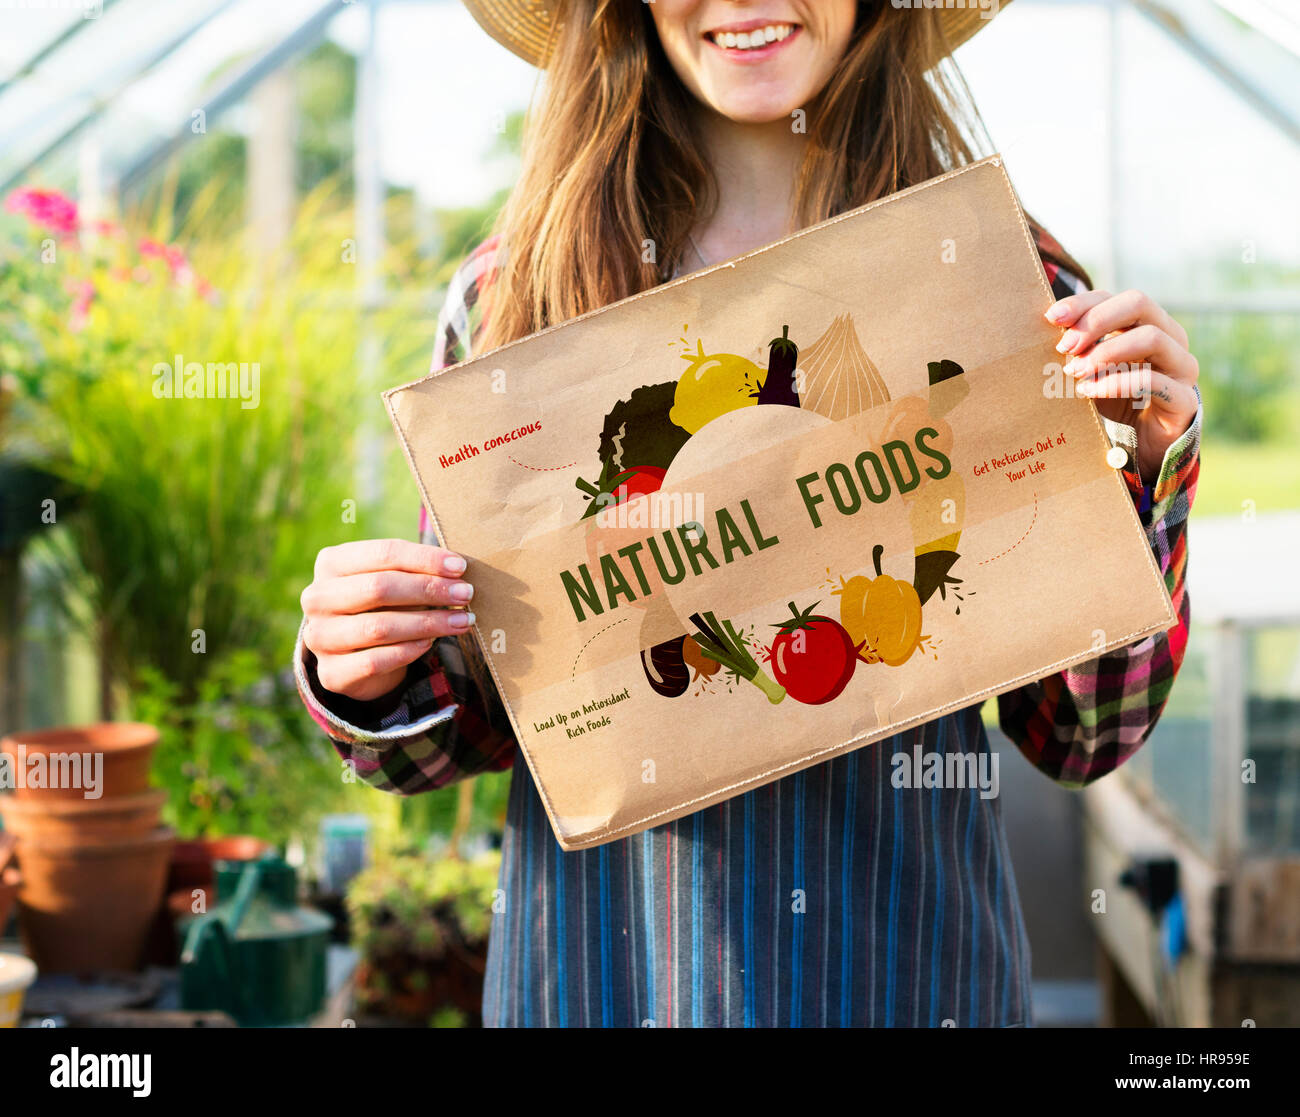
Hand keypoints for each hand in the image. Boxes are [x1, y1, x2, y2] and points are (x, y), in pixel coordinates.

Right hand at [300, 539, 473, 701]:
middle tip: (465, 594)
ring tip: (461, 621)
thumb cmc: (381, 605)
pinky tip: (431, 643)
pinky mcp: (331, 673)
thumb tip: (457, 570)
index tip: (460, 567)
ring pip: (379, 627)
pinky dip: (409, 651)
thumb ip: (415, 570)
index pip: (383, 553)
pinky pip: (375, 661)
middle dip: (429, 589)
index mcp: (331, 563)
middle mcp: (317, 597)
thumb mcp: (393, 579)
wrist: (355, 654)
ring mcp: (319, 636)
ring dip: (428, 623)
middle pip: (379, 587)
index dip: (425, 559)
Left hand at [1046, 289, 1198, 482]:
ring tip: (1074, 371)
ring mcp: (1182, 367)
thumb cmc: (1116, 402)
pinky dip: (1115, 383)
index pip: (1118, 297)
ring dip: (1105, 351)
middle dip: (1096, 321)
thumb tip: (1047, 327)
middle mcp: (1172, 338)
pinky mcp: (1184, 399)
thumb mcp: (1094, 370)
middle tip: (1065, 346)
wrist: (1145, 447)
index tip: (1052, 317)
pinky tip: (1088, 391)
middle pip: (1139, 303)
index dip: (1084, 303)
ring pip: (1150, 337)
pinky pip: (1151, 380)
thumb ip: (1079, 348)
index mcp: (1150, 324)